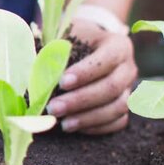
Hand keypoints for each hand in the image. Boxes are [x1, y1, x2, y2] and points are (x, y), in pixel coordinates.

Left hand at [46, 20, 137, 134]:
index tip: (61, 82)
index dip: (86, 72)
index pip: (107, 59)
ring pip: (116, 107)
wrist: (87, 47)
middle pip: (111, 87)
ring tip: (63, 123)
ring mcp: (129, 89)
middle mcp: (128, 68)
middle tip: (53, 108)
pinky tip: (75, 127)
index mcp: (117, 46)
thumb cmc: (71, 41)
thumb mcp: (63, 37)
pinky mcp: (123, 106)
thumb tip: (34, 68)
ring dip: (88, 118)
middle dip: (80, 100)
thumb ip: (53, 50)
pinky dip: (96, 127)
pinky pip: (117, 121)